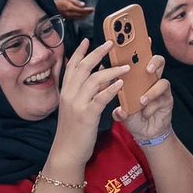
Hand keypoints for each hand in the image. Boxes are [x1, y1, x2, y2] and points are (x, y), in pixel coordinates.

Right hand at [54, 39, 127, 166]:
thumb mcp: (77, 106)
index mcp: (66, 92)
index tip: (87, 39)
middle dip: (97, 53)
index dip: (79, 52)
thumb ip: (86, 91)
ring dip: (110, 70)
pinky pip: (99, 98)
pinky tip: (121, 83)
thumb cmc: (74, 129)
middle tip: (111, 43)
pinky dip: (110, 89)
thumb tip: (98, 73)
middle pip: (82, 68)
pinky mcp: (86, 115)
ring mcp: (76, 104)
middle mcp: (68, 95)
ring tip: (126, 65)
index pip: (71, 67)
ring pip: (92, 80)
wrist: (66, 152)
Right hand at [55, 0, 94, 20]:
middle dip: (88, 13)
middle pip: (81, 14)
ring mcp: (69, 17)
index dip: (87, 10)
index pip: (81, 10)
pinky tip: (85, 15)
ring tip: (90, 13)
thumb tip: (83, 4)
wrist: (53, 7)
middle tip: (93, 11)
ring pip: (79, 17)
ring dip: (86, 15)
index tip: (92, 9)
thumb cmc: (61, 2)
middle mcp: (70, 13)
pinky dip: (82, 17)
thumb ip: (76, 2)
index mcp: (70, 7)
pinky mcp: (69, 19)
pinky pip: (77, 19)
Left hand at [113, 55, 173, 141]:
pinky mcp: (167, 97)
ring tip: (142, 99)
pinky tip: (145, 110)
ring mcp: (158, 87)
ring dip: (152, 87)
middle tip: (147, 68)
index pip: (136, 58)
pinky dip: (153, 102)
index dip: (138, 47)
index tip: (137, 39)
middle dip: (153, 61)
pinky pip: (162, 94)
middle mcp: (148, 79)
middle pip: (156, 61)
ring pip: (162, 77)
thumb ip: (117, 106)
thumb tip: (115, 104)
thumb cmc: (132, 117)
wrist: (145, 133)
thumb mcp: (120, 110)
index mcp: (135, 77)